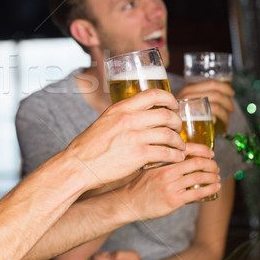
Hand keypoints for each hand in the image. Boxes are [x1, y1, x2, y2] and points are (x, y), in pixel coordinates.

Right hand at [67, 89, 184, 189]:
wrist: (79, 165)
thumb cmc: (88, 146)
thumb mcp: (104, 121)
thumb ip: (121, 116)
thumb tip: (138, 115)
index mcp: (120, 108)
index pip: (152, 94)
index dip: (169, 98)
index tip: (174, 105)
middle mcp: (129, 119)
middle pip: (166, 115)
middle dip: (177, 122)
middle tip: (178, 128)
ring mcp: (134, 137)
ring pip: (169, 135)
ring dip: (179, 141)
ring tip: (179, 146)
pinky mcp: (138, 155)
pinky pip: (165, 153)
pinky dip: (175, 155)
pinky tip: (175, 157)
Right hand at [116, 145, 219, 220]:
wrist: (130, 202)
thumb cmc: (140, 185)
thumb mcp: (150, 168)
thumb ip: (164, 163)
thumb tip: (184, 159)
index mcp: (161, 161)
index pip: (186, 149)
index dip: (202, 149)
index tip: (210, 152)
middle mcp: (166, 171)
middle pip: (197, 163)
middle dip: (211, 164)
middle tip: (215, 166)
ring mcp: (171, 186)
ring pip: (199, 177)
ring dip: (213, 176)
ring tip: (217, 177)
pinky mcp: (174, 200)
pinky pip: (198, 193)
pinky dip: (210, 189)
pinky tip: (215, 187)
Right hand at [177, 80, 233, 128]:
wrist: (166, 129)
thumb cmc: (176, 117)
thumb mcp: (184, 103)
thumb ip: (197, 98)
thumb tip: (218, 96)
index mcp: (188, 90)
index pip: (211, 83)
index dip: (224, 87)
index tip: (231, 92)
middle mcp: (188, 97)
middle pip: (216, 94)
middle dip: (228, 102)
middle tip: (231, 109)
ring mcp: (191, 107)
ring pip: (216, 106)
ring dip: (225, 114)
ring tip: (226, 119)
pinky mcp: (193, 119)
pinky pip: (212, 117)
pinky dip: (218, 120)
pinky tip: (216, 124)